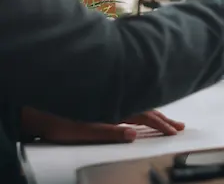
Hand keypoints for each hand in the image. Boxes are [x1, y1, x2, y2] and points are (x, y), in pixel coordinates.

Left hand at [21, 108, 184, 143]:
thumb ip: (109, 131)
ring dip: (154, 112)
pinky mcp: (104, 98)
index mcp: (115, 106)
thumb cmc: (56, 118)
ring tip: (166, 118)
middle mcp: (115, 99)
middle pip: (146, 108)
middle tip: (180, 126)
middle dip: (164, 118)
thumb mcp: (82, 129)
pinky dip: (141, 107)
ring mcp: (110, 97)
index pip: (145, 116)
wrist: (36, 103)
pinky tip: (141, 109)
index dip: (161, 125)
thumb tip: (134, 134)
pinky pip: (130, 102)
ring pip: (138, 103)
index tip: (175, 132)